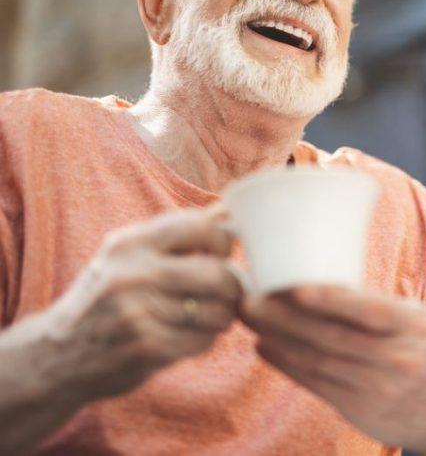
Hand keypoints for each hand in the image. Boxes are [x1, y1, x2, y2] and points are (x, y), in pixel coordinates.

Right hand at [41, 206, 242, 400]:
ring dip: (221, 317)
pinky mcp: (147, 348)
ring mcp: (139, 313)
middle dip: (231, 286)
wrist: (55, 356)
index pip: (202, 227)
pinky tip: (186, 337)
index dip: (223, 242)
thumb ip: (176, 235)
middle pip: (218, 274)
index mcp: (130, 244)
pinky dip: (204, 340)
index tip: (219, 255)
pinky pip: (204, 340)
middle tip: (225, 293)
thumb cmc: (105, 298)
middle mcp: (133, 274)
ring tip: (205, 316)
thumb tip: (226, 209)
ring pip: (217, 311)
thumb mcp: (127, 256)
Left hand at [242, 286, 425, 454]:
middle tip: (250, 298)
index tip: (294, 285)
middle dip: (286, 316)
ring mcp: (380, 390)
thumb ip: (381, 307)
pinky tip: (266, 348)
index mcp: (418, 328)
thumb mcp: (423, 321)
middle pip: (334, 337)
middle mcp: (400, 360)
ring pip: (319, 360)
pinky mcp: (361, 411)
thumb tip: (325, 280)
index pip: (370, 311)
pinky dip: (288, 365)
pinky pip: (317, 385)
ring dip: (278, 338)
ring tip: (250, 318)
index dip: (331, 299)